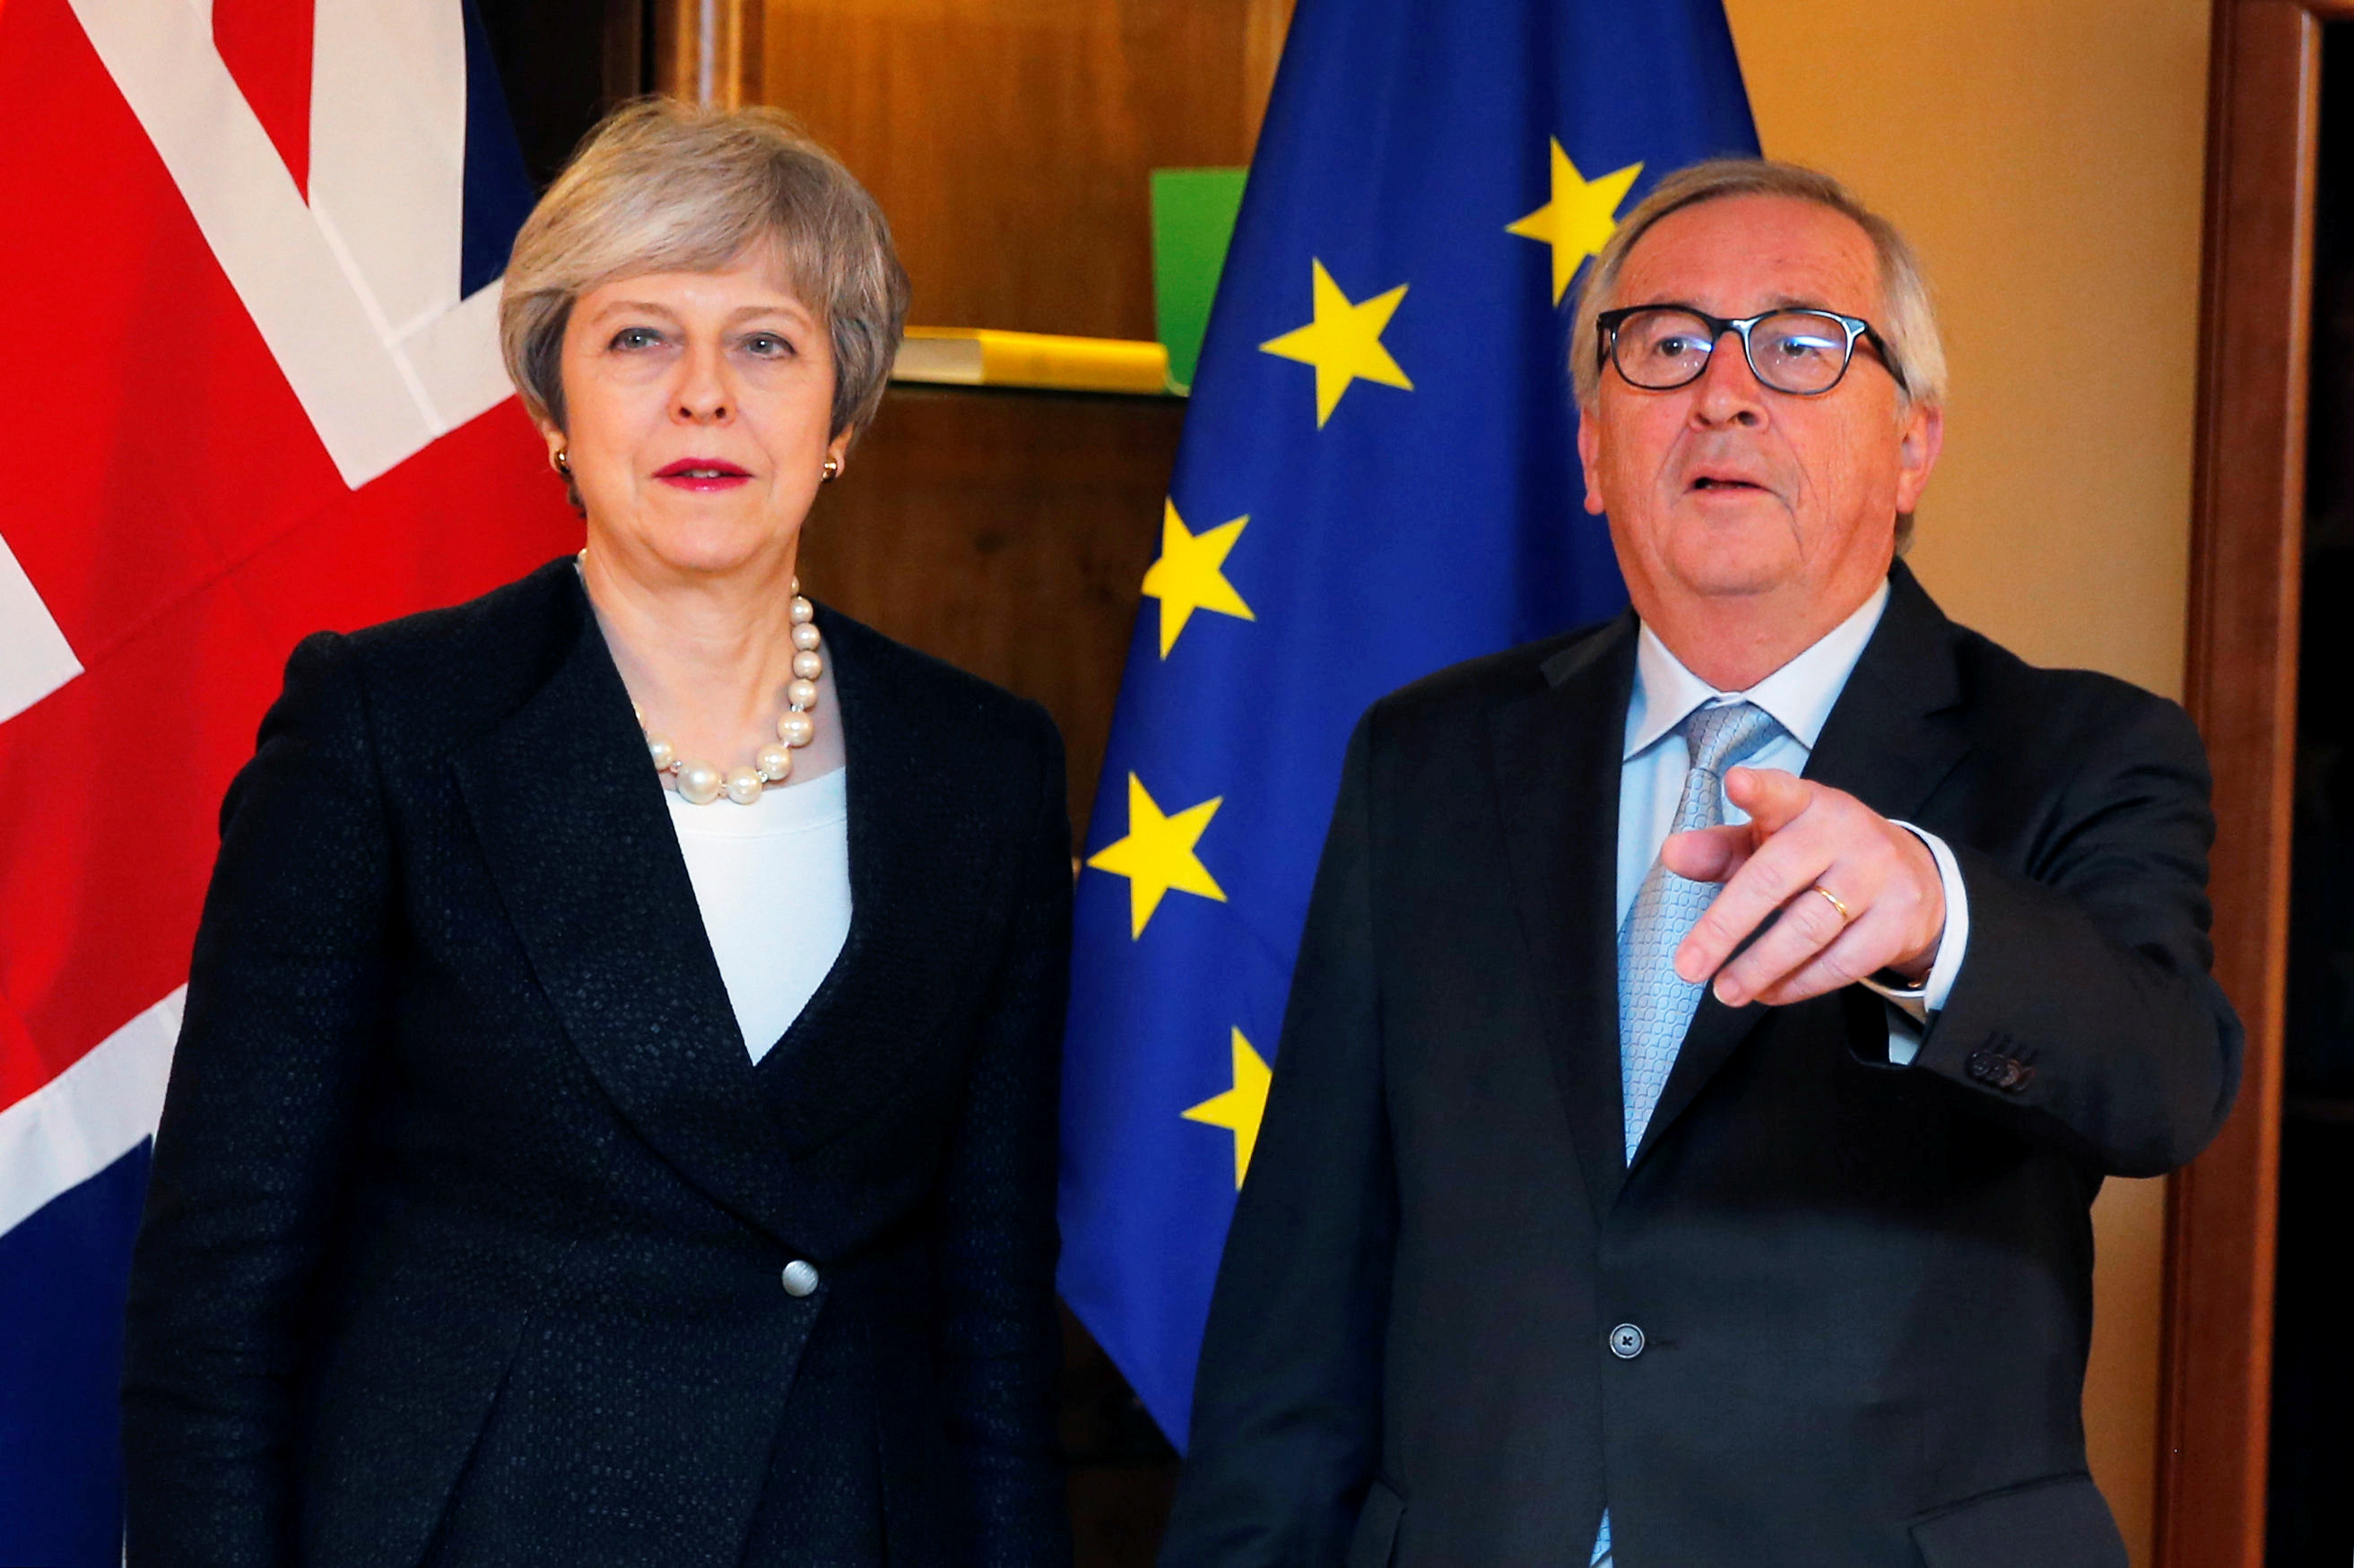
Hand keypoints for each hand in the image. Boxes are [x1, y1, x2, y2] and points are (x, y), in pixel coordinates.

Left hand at [1663, 767, 1944, 1007]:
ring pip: (1808, 929)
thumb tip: (1673, 853)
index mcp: (1806, 804)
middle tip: (1688, 966)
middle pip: (1775, 879)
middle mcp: (1844, 833)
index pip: (1780, 793)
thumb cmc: (1820, 856)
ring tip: (1725, 991)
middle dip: (1725, 926)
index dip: (1759, 790)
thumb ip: (1722, 849)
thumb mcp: (1771, 842)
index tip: (1737, 783)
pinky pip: (1841, 963)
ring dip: (1759, 967)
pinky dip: (1798, 984)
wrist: (1914, 879)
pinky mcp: (1897, 922)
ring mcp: (1876, 876)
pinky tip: (1769, 992)